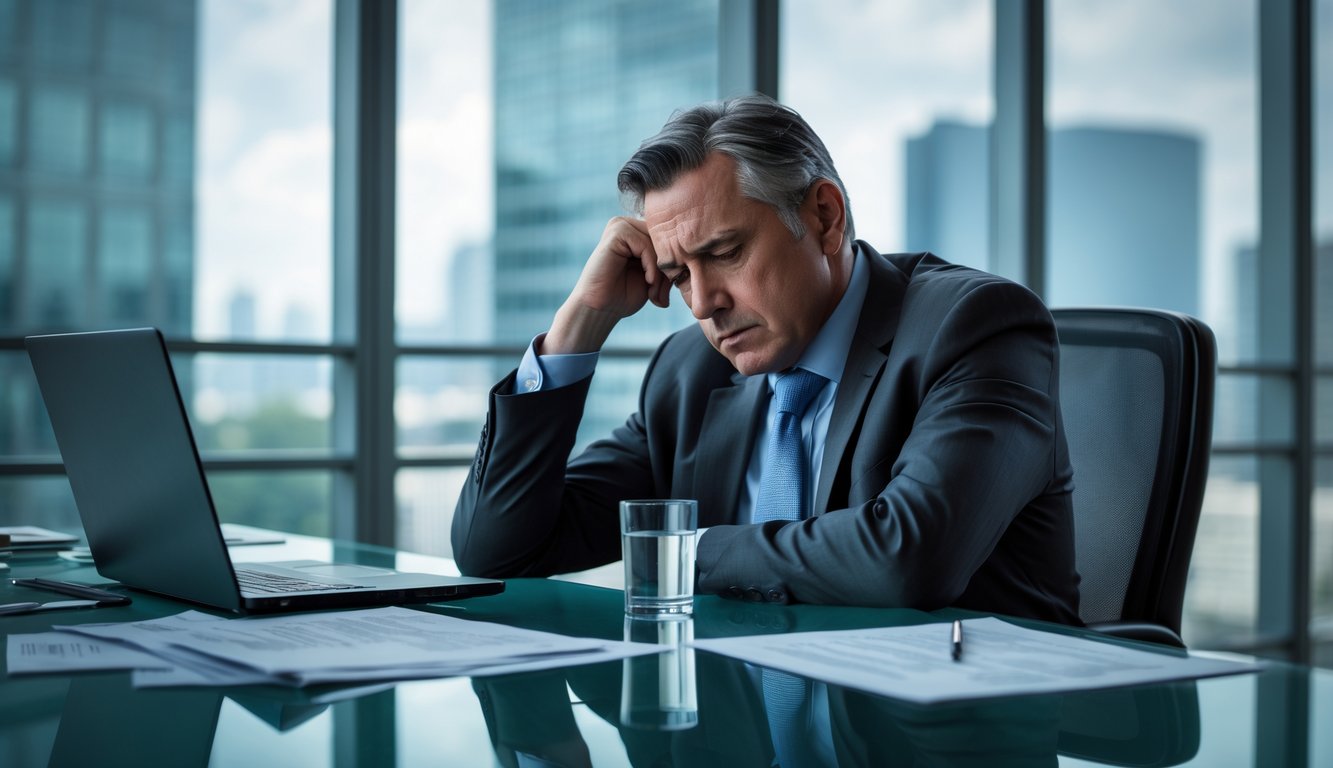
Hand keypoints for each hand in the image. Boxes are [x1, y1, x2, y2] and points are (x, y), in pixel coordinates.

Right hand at [543, 217, 670, 353]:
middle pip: (666, 238)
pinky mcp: (615, 233)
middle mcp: (628, 223)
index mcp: (637, 230)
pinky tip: (647, 281)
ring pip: (658, 242)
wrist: (601, 309)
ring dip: (661, 270)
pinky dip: (652, 266)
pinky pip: (645, 245)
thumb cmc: (625, 294)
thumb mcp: (656, 276)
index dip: (675, 263)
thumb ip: (670, 261)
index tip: (668, 290)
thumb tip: (693, 251)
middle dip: (669, 268)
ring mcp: (620, 225)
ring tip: (654, 290)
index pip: (670, 238)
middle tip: (661, 294)